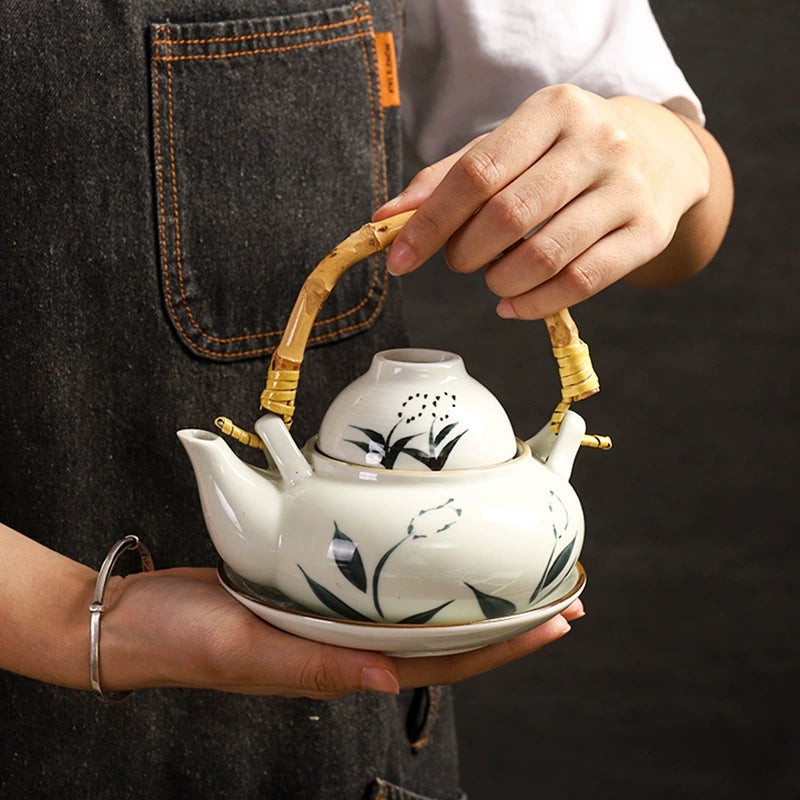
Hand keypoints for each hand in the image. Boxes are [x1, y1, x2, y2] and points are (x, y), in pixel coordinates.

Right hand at [101, 567, 583, 698]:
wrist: (141, 621)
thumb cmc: (186, 639)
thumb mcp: (245, 649)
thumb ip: (315, 666)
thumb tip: (386, 680)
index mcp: (342, 668)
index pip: (441, 665)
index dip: (502, 649)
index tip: (555, 623)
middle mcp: (350, 647)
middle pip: (447, 642)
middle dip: (508, 625)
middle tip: (563, 595)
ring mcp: (336, 623)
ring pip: (421, 616)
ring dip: (473, 599)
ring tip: (517, 573)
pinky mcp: (316, 597)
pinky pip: (383, 591)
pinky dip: (421, 577)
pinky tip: (435, 557)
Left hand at [375, 84, 713, 318]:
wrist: (660, 155)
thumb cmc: (565, 155)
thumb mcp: (511, 147)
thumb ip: (448, 179)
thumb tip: (387, 218)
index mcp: (554, 110)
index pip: (477, 173)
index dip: (430, 223)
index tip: (399, 258)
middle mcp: (598, 143)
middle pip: (508, 216)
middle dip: (466, 253)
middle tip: (460, 261)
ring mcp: (628, 189)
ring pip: (546, 255)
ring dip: (500, 282)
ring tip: (492, 279)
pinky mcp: (647, 233)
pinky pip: (581, 283)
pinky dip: (535, 304)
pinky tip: (513, 304)